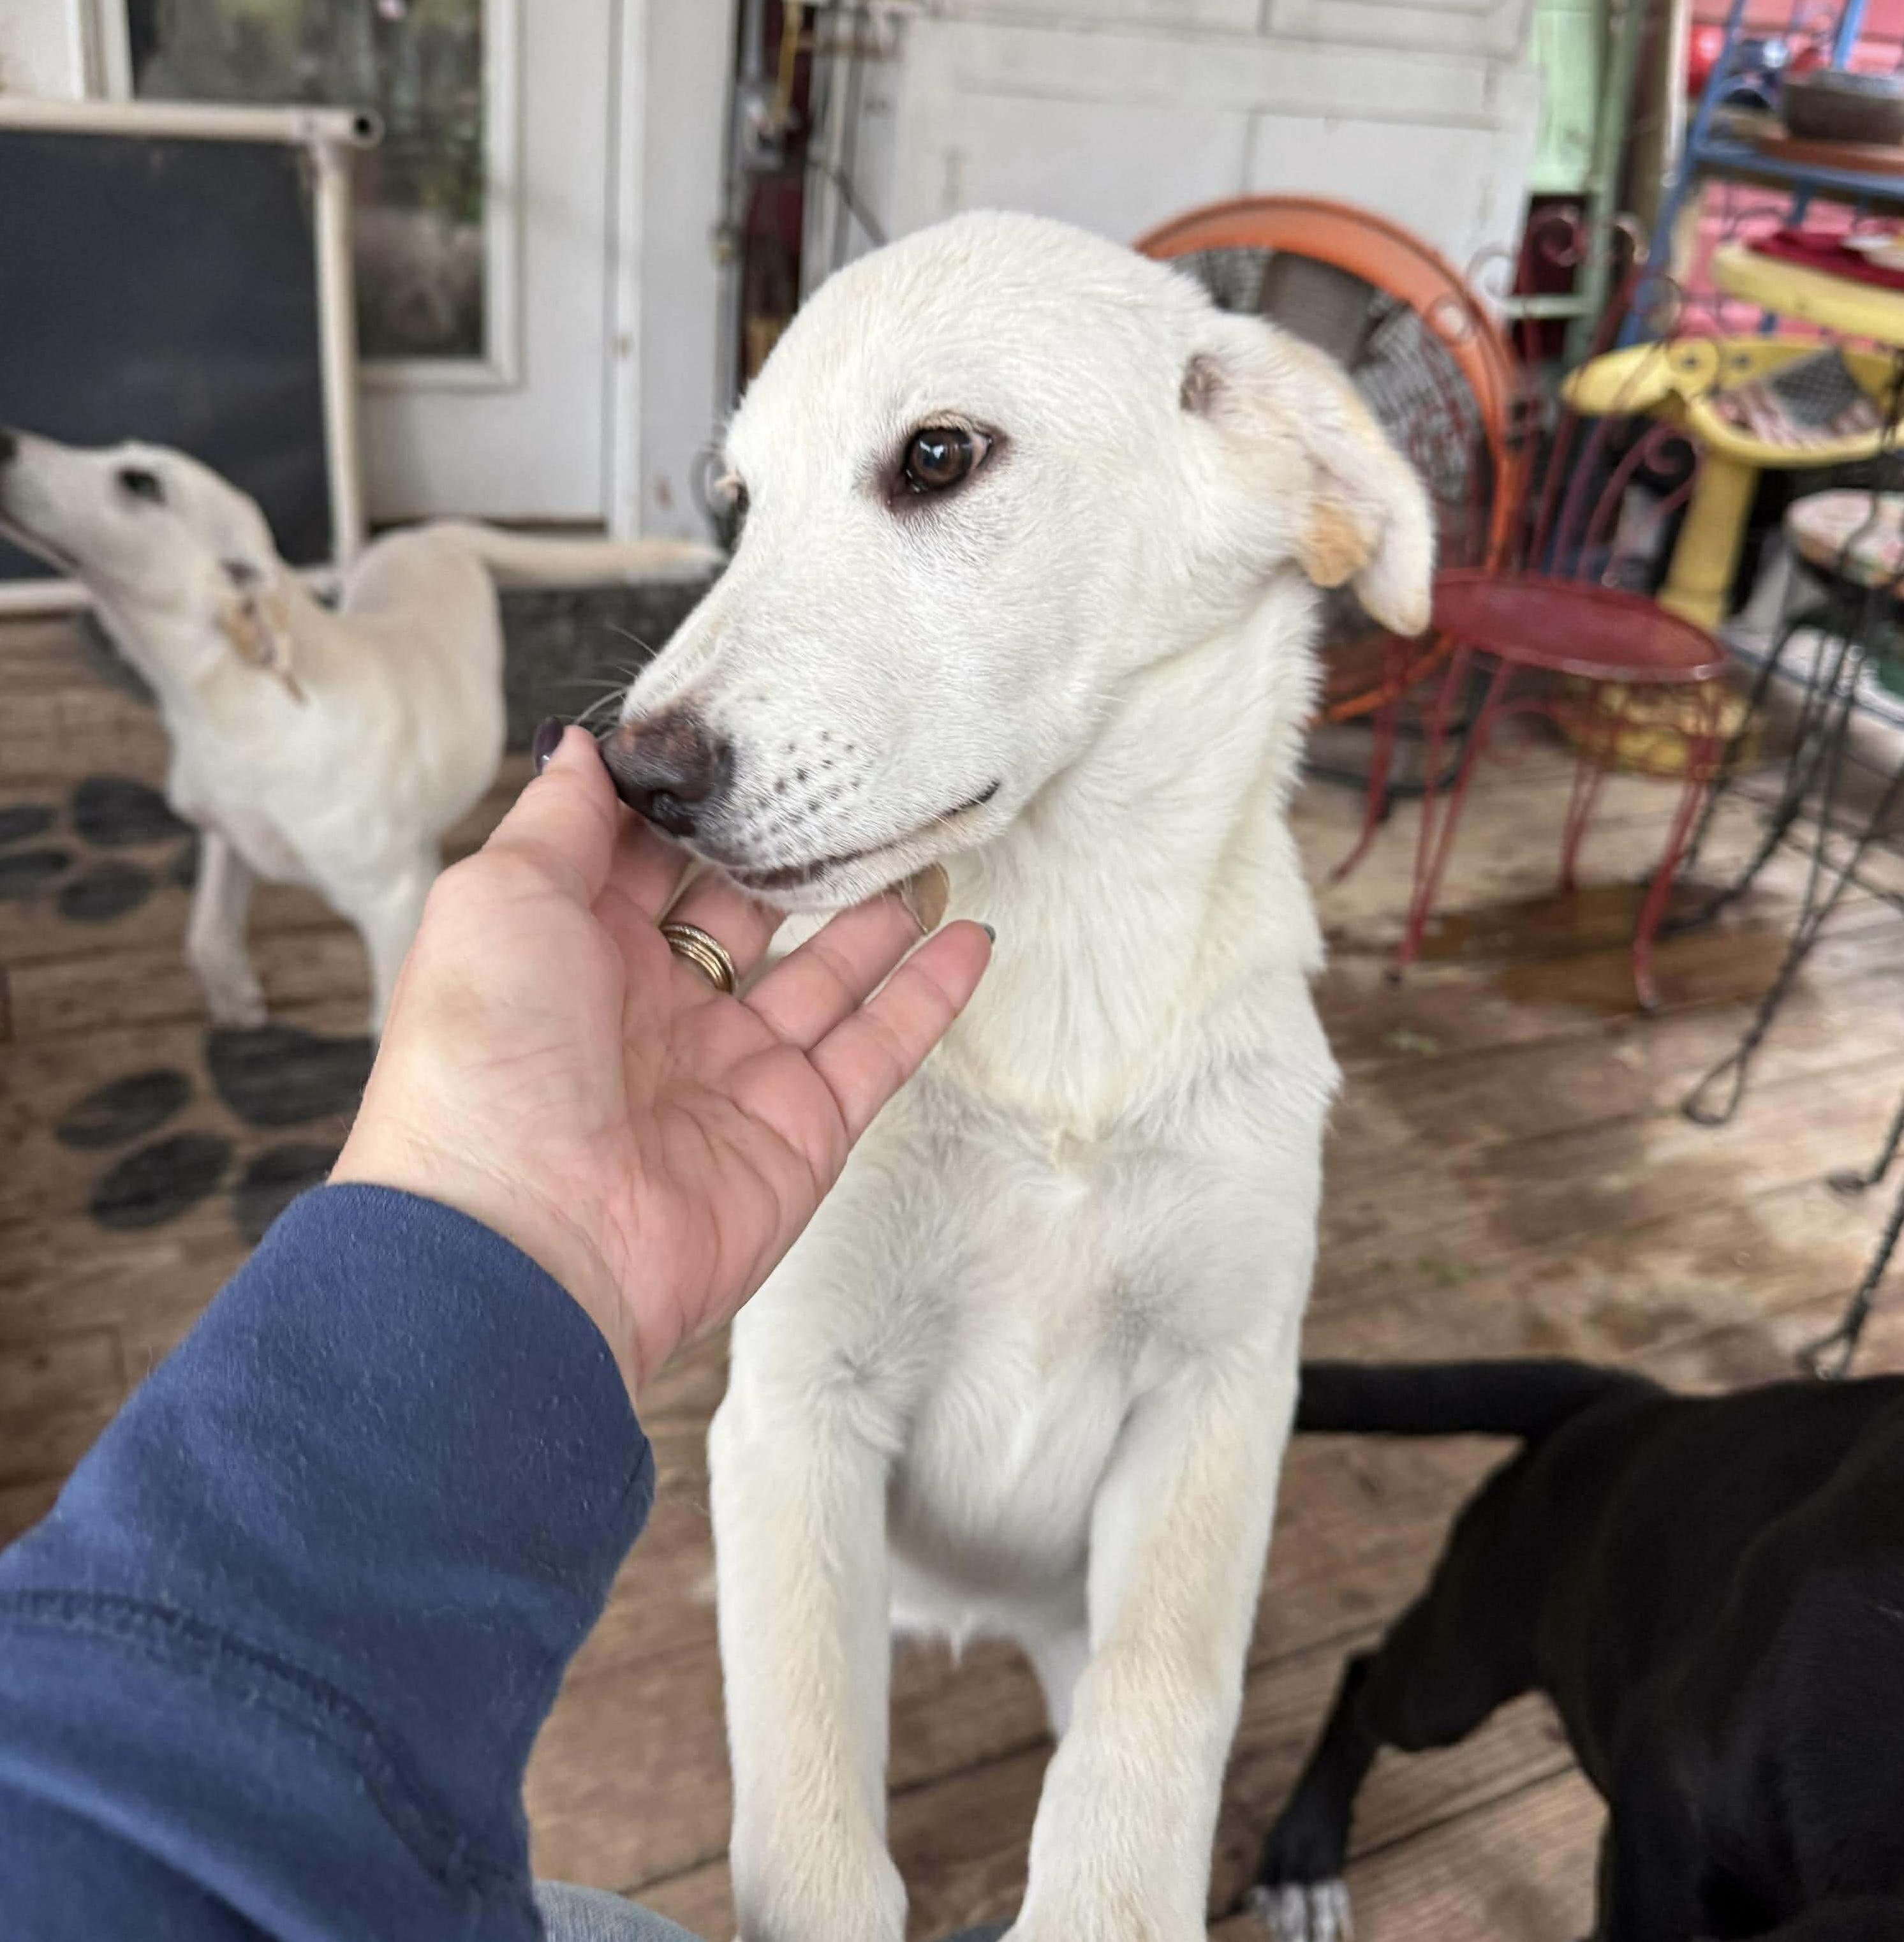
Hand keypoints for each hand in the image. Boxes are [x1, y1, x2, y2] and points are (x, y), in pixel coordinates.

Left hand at [331, 727, 990, 1394]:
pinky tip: (971, 936)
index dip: (698, 808)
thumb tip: (583, 747)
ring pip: (826, 976)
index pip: (652, 862)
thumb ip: (558, 818)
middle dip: (797, 855)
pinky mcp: (800, 1129)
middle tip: (858, 786)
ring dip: (878, 915)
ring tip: (928, 846)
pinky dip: (928, 997)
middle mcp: (656, 1011)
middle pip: (749, 913)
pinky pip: (878, 1049)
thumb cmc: (488, 1057)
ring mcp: (733, 1072)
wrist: (527, 1237)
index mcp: (574, 953)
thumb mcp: (500, 898)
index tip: (752, 742)